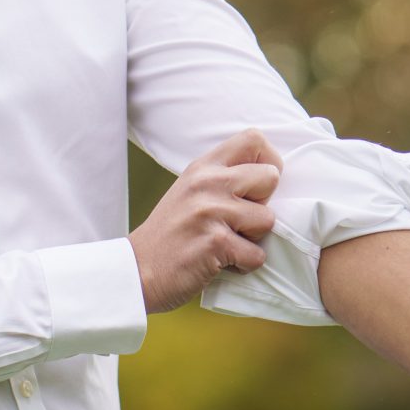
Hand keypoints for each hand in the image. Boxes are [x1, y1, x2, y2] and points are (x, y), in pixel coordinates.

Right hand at [127, 128, 283, 313]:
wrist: (138, 269)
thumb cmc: (172, 234)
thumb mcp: (191, 190)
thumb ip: (223, 178)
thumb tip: (271, 176)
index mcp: (203, 166)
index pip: (255, 139)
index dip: (269, 163)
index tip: (257, 188)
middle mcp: (207, 182)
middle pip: (270, 177)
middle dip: (263, 204)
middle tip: (239, 221)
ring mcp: (210, 211)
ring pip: (268, 220)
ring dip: (253, 239)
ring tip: (225, 243)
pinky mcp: (215, 242)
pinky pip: (257, 255)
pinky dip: (243, 265)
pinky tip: (219, 262)